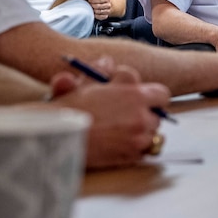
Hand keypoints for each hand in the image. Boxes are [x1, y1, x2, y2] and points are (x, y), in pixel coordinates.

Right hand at [49, 58, 168, 169]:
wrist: (56, 138)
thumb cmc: (69, 110)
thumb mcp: (84, 84)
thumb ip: (100, 70)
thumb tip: (107, 62)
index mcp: (134, 95)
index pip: (161, 94)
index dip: (150, 96)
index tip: (139, 98)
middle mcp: (141, 116)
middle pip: (157, 114)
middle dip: (145, 114)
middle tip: (128, 115)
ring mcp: (139, 138)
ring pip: (152, 133)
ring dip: (141, 131)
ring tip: (121, 130)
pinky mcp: (132, 156)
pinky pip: (145, 151)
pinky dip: (137, 148)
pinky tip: (120, 143)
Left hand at [87, 0, 111, 19]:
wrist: (105, 4)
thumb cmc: (99, 0)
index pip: (100, 0)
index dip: (94, 0)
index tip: (89, 0)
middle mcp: (108, 5)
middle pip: (100, 6)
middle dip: (93, 6)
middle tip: (89, 5)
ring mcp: (108, 11)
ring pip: (100, 12)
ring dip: (94, 11)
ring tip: (90, 9)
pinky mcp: (106, 16)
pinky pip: (101, 17)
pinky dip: (97, 16)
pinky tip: (94, 14)